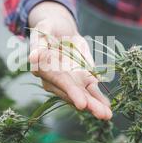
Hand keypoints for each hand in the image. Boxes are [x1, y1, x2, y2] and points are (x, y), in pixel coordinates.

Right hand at [28, 1, 111, 119]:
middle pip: (73, 94)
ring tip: (108, 116)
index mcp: (43, 69)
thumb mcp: (43, 28)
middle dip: (87, 104)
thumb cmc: (48, 26)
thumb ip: (38, 43)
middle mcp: (56, 80)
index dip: (71, 93)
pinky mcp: (82, 80)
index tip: (82, 104)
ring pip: (83, 96)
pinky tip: (108, 108)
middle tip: (101, 114)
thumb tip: (33, 58)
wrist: (60, 29)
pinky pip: (92, 91)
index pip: (59, 82)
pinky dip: (100, 100)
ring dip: (95, 106)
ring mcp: (71, 82)